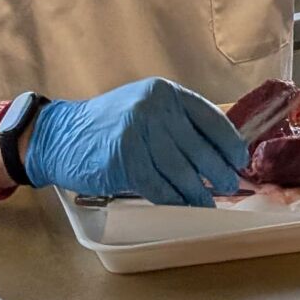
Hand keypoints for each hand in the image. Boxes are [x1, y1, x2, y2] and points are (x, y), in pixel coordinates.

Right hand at [20, 77, 247, 207]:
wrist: (61, 136)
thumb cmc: (108, 125)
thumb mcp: (144, 108)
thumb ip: (177, 122)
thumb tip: (219, 151)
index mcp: (164, 92)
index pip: (209, 118)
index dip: (229, 143)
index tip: (239, 161)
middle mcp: (154, 108)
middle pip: (199, 148)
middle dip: (218, 172)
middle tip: (228, 187)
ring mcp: (138, 132)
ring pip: (181, 171)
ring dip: (199, 192)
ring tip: (208, 204)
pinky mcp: (124, 159)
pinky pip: (159, 186)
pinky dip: (175, 200)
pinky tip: (184, 207)